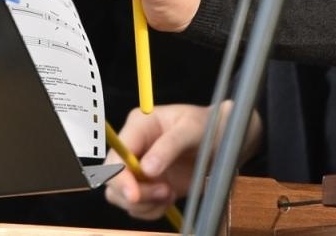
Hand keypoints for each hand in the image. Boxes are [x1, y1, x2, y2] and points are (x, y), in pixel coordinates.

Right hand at [104, 103, 258, 221]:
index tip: (135, 195)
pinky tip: (169, 199)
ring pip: (120, 196)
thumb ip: (169, 146)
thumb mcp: (191, 129)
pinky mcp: (148, 186)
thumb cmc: (208, 126)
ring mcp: (138, 168)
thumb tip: (146, 170)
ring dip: (144, 204)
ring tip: (170, 194)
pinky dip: (151, 210)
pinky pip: (137, 207)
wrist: (223, 140)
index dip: (120, 177)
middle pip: (112, 179)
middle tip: (166, 193)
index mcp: (138, 126)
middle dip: (136, 194)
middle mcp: (133, 147)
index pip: (116, 155)